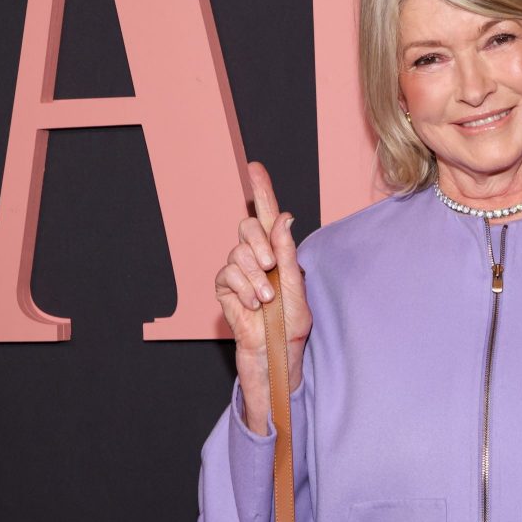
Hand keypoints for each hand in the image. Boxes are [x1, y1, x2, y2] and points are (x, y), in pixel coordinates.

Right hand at [214, 161, 312, 432]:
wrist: (275, 354)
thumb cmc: (291, 326)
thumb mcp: (297, 288)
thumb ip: (288, 253)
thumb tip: (284, 218)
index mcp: (277, 253)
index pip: (268, 215)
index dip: (261, 190)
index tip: (255, 167)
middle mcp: (255, 257)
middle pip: (248, 226)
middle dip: (259, 243)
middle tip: (271, 267)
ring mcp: (237, 272)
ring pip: (237, 252)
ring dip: (254, 277)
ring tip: (266, 300)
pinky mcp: (224, 289)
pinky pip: (227, 275)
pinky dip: (243, 290)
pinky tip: (254, 306)